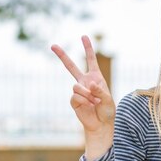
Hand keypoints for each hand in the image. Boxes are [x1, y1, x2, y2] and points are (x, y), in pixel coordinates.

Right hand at [51, 36, 115, 157]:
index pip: (91, 60)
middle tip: (52, 45)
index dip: (88, 48)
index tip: (84, 36)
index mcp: (95, 78)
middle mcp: (84, 82)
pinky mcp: (73, 101)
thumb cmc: (107, 111)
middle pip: (71, 67)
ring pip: (76, 86)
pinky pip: (76, 97)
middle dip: (62, 56)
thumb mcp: (108, 99)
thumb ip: (100, 90)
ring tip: (95, 102)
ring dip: (87, 94)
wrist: (101, 124)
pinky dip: (85, 101)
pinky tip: (90, 106)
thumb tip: (88, 84)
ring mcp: (78, 91)